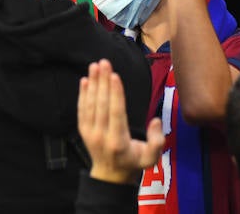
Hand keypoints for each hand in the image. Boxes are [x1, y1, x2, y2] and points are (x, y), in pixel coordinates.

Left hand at [78, 60, 165, 184]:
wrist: (109, 176)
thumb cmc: (133, 163)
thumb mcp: (151, 159)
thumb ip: (157, 141)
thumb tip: (155, 120)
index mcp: (118, 141)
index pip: (116, 113)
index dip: (115, 93)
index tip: (115, 75)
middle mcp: (102, 135)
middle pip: (102, 104)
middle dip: (103, 81)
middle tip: (104, 62)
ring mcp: (90, 133)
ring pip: (91, 104)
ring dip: (93, 83)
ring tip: (95, 65)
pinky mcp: (83, 130)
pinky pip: (82, 109)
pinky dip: (83, 94)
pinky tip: (86, 80)